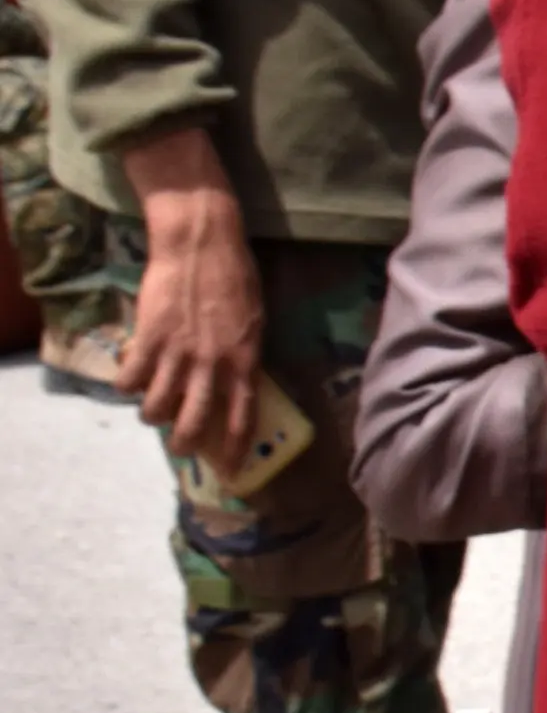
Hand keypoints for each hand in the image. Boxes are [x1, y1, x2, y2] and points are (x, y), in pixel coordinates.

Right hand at [117, 128, 263, 470]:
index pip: (242, 415)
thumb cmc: (235, 277)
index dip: (234, 445)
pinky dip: (126, 384)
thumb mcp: (254, 320)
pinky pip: (129, 380)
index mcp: (245, 360)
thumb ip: (244, 353)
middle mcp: (212, 364)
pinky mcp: (148, 340)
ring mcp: (178, 354)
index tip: (230, 468)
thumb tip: (237, 380)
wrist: (202, 245)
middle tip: (179, 446)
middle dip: (184, 442)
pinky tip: (130, 376)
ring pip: (156, 408)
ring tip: (152, 409)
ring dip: (151, 415)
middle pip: (194, 421)